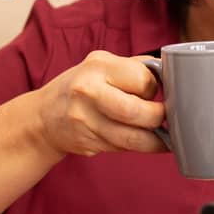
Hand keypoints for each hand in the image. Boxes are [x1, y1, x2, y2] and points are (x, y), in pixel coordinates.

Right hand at [34, 50, 165, 158]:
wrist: (43, 117)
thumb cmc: (80, 86)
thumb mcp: (101, 64)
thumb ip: (133, 67)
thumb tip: (170, 74)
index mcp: (97, 68)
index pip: (142, 80)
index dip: (153, 88)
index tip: (151, 91)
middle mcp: (89, 93)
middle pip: (138, 113)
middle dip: (158, 118)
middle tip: (163, 117)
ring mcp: (86, 122)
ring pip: (133, 139)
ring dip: (155, 141)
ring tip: (164, 138)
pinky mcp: (88, 144)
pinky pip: (122, 148)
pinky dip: (136, 146)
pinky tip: (142, 141)